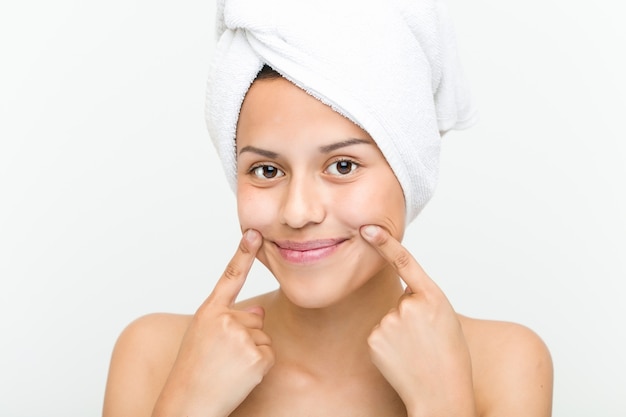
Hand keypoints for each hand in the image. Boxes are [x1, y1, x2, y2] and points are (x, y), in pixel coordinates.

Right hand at [152, 229, 274, 416]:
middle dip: (244, 337)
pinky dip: (259, 367)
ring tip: (227, 368)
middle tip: (221, 358)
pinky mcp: (256, 356)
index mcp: (209, 312)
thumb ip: (228, 318)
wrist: (187, 405)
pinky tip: (239, 376)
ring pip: (262, 336)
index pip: (230, 277)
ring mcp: (241, 338)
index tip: (254, 233)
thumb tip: (259, 310)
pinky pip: (269, 353)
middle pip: (255, 318)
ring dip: (251, 352)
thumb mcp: (203, 337)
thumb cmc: (193, 371)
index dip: (243, 253)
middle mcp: (225, 320)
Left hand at [361, 225, 475, 416]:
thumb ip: (423, 301)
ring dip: (399, 331)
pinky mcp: (374, 339)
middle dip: (410, 314)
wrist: (442, 394)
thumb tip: (402, 297)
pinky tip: (402, 357)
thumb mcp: (445, 319)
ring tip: (417, 351)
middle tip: (427, 339)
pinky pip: (379, 333)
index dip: (385, 242)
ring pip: (390, 317)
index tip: (368, 228)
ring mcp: (389, 323)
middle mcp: (409, 306)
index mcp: (433, 298)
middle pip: (402, 300)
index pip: (404, 261)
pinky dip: (387, 343)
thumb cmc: (450, 358)